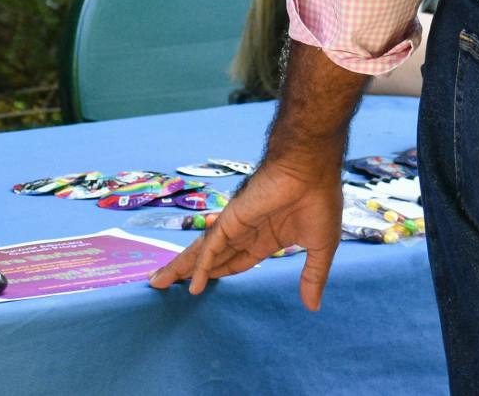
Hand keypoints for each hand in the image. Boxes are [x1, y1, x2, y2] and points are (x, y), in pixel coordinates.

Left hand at [148, 153, 343, 309]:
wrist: (311, 170)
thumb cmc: (319, 201)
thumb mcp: (320, 248)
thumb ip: (312, 277)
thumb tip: (313, 307)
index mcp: (265, 237)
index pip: (235, 261)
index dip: (218, 273)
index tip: (200, 285)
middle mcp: (245, 232)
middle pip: (210, 258)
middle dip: (188, 270)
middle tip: (162, 283)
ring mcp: (235, 225)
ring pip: (202, 252)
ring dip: (181, 268)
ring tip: (158, 282)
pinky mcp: (231, 220)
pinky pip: (212, 247)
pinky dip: (201, 266)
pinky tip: (191, 284)